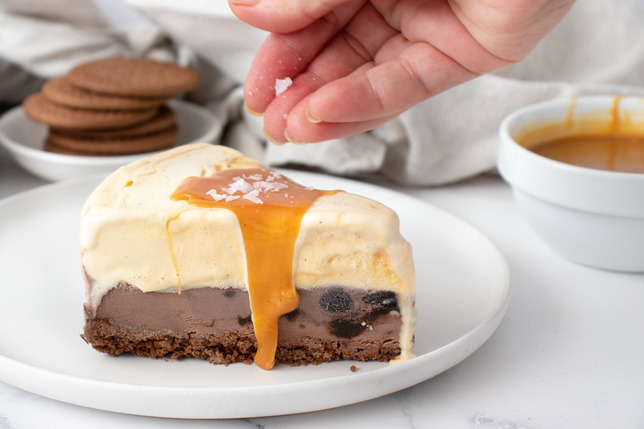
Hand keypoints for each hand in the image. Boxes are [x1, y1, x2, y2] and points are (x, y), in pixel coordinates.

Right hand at [229, 0, 574, 143]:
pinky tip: (327, 116)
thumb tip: (251, 9)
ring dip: (324, 106)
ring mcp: (429, 26)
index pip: (311, 14)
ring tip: (287, 131)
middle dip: (299, 87)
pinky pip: (405, 84)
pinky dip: (364, 102)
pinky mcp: (463, 54)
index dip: (280, 48)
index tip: (256, 80)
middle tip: (268, 116)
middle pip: (335, 50)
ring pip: (366, 74)